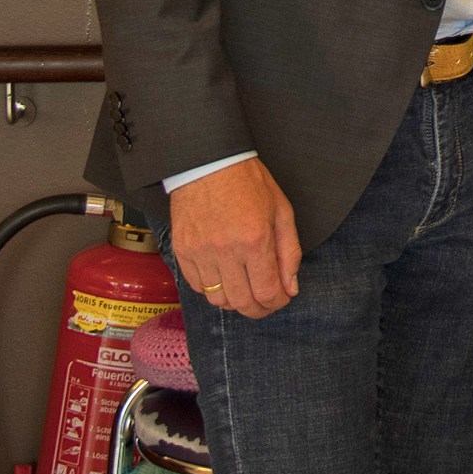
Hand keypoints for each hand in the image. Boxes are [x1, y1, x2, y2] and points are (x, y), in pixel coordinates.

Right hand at [168, 158, 300, 319]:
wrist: (209, 163)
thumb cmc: (249, 183)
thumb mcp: (282, 212)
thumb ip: (290, 253)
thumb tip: (290, 287)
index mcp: (255, 240)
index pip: (266, 293)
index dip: (277, 302)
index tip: (281, 298)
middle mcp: (226, 251)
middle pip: (242, 303)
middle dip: (259, 310)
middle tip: (266, 303)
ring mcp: (200, 253)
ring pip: (217, 299)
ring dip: (234, 301)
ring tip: (245, 288)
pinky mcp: (182, 252)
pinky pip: (197, 286)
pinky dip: (212, 289)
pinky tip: (224, 276)